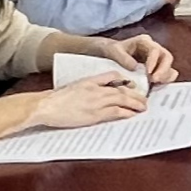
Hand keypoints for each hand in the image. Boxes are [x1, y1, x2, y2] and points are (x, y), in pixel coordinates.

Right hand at [30, 73, 147, 127]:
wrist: (46, 106)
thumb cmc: (57, 99)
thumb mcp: (75, 86)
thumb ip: (89, 86)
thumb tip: (100, 91)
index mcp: (91, 80)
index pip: (113, 76)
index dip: (126, 81)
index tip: (133, 85)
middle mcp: (96, 89)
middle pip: (122, 89)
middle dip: (136, 94)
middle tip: (145, 99)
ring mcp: (96, 101)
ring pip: (122, 99)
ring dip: (135, 103)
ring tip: (143, 107)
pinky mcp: (94, 114)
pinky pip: (115, 111)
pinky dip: (126, 112)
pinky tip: (132, 114)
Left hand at [91, 34, 178, 84]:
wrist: (110, 54)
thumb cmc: (112, 51)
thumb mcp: (113, 51)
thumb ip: (123, 58)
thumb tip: (135, 67)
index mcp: (144, 42)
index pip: (155, 50)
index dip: (154, 61)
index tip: (148, 73)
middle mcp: (154, 49)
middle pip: (167, 57)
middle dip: (163, 70)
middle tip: (155, 80)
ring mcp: (157, 59)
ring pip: (169, 66)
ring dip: (165, 76)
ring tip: (155, 85)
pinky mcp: (156, 69)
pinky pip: (166, 74)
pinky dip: (164, 81)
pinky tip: (156, 87)